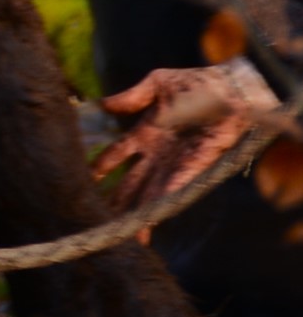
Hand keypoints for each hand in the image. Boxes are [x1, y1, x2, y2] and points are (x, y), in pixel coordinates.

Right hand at [94, 62, 282, 209]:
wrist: (231, 90)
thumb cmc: (196, 83)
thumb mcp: (157, 84)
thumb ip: (131, 97)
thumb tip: (102, 104)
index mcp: (145, 133)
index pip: (117, 156)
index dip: (101, 168)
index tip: (85, 181)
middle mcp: (158, 153)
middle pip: (132, 182)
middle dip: (117, 201)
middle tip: (101, 219)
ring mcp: (176, 161)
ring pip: (152, 191)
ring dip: (141, 211)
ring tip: (129, 232)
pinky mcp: (197, 165)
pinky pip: (178, 185)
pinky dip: (166, 198)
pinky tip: (155, 214)